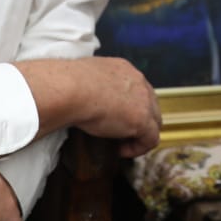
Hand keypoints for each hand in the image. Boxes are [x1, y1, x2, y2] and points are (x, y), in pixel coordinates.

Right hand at [16, 56, 161, 156]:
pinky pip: (150, 139)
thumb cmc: (66, 83)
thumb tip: (69, 97)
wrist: (69, 89)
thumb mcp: (80, 79)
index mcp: (123, 69)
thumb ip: (85, 86)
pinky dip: (137, 148)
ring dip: (139, 135)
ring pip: (154, 121)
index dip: (129, 106)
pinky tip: (121, 151)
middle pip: (150, 104)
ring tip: (120, 145)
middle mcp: (138, 81)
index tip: (115, 119)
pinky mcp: (142, 120)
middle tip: (121, 134)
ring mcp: (143, 100)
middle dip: (139, 120)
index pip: (136, 88)